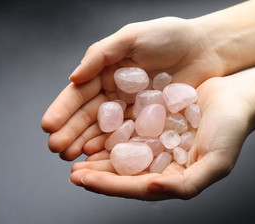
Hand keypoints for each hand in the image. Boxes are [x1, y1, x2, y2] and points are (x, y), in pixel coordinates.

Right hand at [41, 16, 229, 159]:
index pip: (81, 93)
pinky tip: (98, 155)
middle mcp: (116, 91)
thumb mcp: (132, 37)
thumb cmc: (171, 36)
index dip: (64, 109)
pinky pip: (128, 135)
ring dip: (86, 142)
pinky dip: (112, 145)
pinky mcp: (150, 120)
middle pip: (89, 115)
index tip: (48, 126)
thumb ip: (101, 55)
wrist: (206, 49)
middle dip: (71, 131)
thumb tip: (73, 77)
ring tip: (70, 156)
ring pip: (105, 128)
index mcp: (107, 70)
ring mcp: (132, 107)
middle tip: (56, 148)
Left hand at [69, 77, 254, 199]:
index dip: (109, 186)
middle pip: (125, 174)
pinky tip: (97, 130)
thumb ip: (185, 185)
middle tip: (72, 171)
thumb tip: (151, 189)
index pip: (136, 188)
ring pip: (124, 153)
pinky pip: (130, 130)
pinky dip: (112, 132)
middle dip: (98, 174)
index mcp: (174, 178)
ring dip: (100, 154)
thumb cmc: (232, 130)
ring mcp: (158, 143)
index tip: (83, 179)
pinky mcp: (156, 123)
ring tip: (76, 153)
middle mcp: (163, 163)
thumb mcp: (215, 163)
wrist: (237, 97)